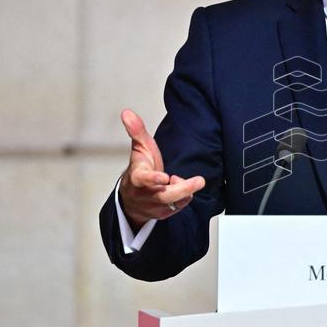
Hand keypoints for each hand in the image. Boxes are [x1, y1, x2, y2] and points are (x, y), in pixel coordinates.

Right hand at [118, 109, 205, 229]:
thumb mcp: (139, 148)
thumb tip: (126, 112)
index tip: (164, 177)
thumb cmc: (140, 168)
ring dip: (185, 192)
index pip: (144, 179)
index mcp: (137, 178)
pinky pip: (179, 207)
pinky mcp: (163, 213)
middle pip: (165, 196)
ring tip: (188, 180)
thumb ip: (136, 131)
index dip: (153, 179)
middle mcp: (145, 194)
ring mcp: (154, 206)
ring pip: (174, 203)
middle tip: (199, 181)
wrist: (132, 197)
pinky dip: (185, 198)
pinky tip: (185, 187)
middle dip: (183, 189)